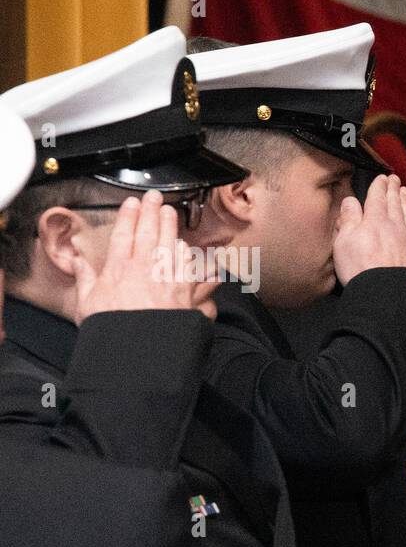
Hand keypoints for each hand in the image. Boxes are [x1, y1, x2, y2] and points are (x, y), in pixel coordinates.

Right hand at [72, 190, 219, 324]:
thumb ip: (84, 279)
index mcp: (119, 270)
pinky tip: (186, 245)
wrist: (140, 349)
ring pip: (170, 244)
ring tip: (170, 212)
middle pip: (149, 232)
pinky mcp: (184, 292)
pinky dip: (186, 254)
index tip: (132, 203)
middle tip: (155, 197)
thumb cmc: (114, 330)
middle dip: (151, 211)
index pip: (125, 234)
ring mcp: (166, 279)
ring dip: (170, 226)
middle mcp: (144, 270)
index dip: (129, 215)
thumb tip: (78, 262)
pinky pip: (187, 266)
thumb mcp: (87, 304)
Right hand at [332, 174, 405, 284]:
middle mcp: (394, 226)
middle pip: (395, 203)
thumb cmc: (362, 270)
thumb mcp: (343, 242)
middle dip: (394, 189)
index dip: (379, 185)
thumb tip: (350, 202)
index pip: (377, 197)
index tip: (381, 178)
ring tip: (405, 192)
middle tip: (395, 179)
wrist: (388, 294)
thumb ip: (348, 219)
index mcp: (374, 221)